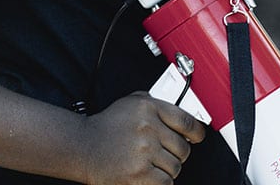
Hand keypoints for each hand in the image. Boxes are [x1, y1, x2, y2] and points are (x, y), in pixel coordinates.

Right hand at [78, 92, 206, 184]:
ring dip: (167, 169)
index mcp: (149, 108)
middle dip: (177, 153)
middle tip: (164, 153)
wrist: (82, 147)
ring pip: (176, 167)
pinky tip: (149, 175)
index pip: (187, 121)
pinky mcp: (140, 173)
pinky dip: (161, 181)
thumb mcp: (130, 103)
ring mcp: (144, 151)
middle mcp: (148, 128)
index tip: (197, 137)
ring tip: (151, 163)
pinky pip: (166, 182)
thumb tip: (184, 117)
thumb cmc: (106, 126)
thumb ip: (156, 104)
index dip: (197, 132)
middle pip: (183, 148)